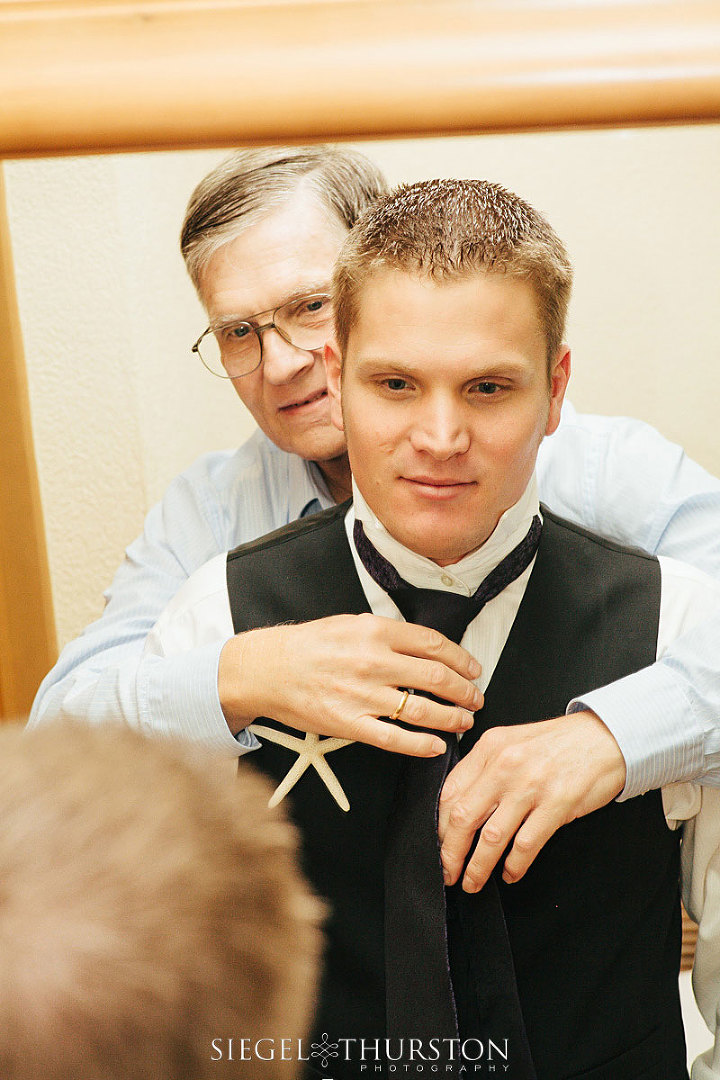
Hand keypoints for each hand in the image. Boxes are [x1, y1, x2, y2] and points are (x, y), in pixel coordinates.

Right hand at [218, 613, 483, 756]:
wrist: (268, 668)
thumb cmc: (311, 644)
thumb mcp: (351, 624)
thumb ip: (389, 634)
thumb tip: (428, 648)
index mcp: (376, 632)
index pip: (434, 645)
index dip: (462, 660)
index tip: (474, 670)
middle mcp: (373, 661)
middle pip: (437, 678)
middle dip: (465, 691)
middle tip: (476, 699)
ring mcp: (362, 695)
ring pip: (422, 710)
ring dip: (451, 718)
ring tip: (464, 721)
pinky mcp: (349, 723)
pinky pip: (394, 739)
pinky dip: (422, 745)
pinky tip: (437, 747)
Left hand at [438, 710, 626, 890]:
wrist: (606, 736)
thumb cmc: (559, 743)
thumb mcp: (513, 742)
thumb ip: (486, 768)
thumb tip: (460, 805)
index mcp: (490, 748)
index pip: (450, 792)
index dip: (439, 825)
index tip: (439, 844)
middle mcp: (506, 765)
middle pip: (464, 817)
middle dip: (451, 852)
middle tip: (448, 872)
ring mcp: (531, 785)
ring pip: (492, 837)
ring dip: (479, 867)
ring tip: (473, 882)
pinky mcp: (557, 804)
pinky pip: (526, 845)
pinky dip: (514, 865)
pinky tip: (510, 873)